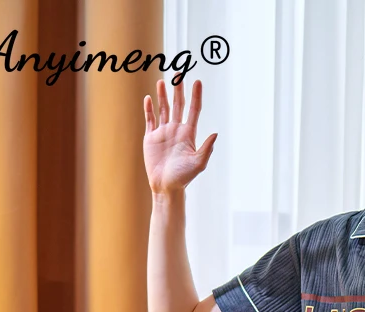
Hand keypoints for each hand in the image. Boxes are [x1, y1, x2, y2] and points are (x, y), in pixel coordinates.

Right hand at [143, 73, 217, 194]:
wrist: (166, 186)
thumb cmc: (183, 177)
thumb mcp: (198, 163)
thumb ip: (207, 148)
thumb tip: (216, 134)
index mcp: (188, 134)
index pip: (193, 110)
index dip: (195, 96)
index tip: (197, 81)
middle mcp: (176, 130)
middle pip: (178, 105)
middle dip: (178, 89)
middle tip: (178, 72)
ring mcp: (163, 132)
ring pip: (164, 109)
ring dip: (163, 95)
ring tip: (163, 81)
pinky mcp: (151, 137)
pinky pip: (150, 119)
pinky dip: (149, 108)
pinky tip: (149, 98)